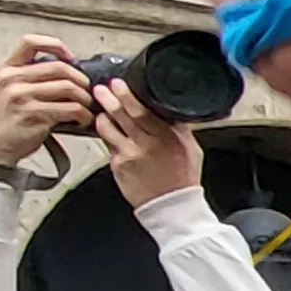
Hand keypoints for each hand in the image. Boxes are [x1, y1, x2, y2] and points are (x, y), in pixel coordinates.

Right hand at [0, 38, 95, 164]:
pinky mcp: (33, 114)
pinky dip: (83, 114)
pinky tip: (83, 119)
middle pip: (59, 68)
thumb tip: (65, 70)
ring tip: (87, 107)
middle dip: (81, 79)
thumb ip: (28, 77)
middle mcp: (12, 79)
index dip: (55, 45)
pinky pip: (70, 109)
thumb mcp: (6, 90)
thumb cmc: (3, 121)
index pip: (30, 42)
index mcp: (6, 68)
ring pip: (68, 88)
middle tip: (87, 90)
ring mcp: (22, 96)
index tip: (69, 57)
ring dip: (85, 98)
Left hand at [92, 82, 202, 203]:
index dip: (127, 95)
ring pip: (108, 129)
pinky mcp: (117, 167)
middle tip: (101, 89)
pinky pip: (109, 147)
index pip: (142, 111)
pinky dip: (108, 138)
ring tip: (102, 112)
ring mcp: (129, 156)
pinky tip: (111, 136)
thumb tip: (166, 109)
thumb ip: (176, 128)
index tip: (119, 84)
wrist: (172, 206)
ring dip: (102, 117)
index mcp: (166, 137)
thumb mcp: (189, 147)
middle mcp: (146, 145)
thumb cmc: (182, 178)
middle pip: (121, 115)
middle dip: (109, 99)